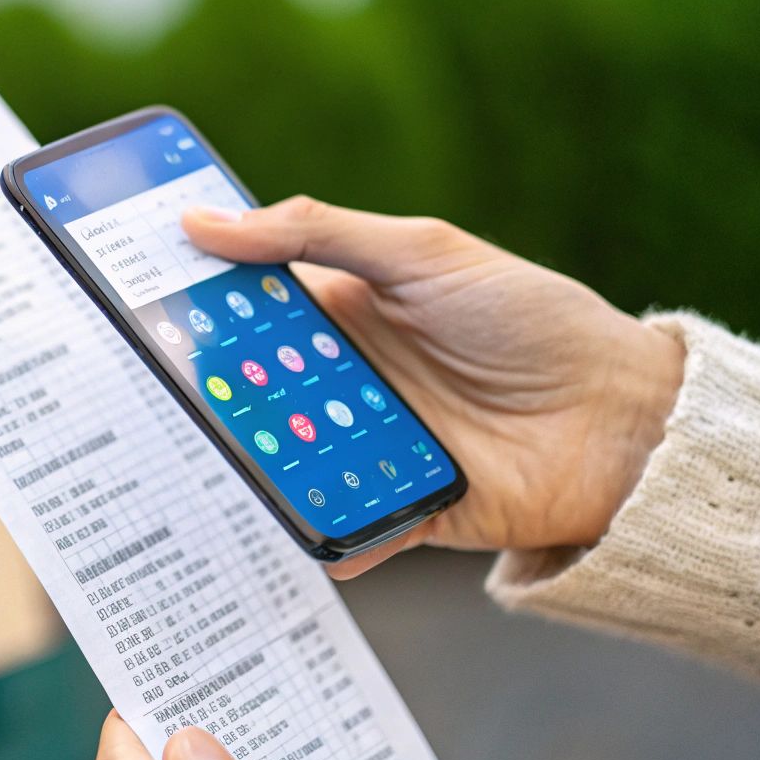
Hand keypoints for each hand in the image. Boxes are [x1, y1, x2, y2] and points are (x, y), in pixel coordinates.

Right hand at [182, 197, 684, 577]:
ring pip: (284, 458)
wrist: (625, 419)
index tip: (134, 298)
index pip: (249, 306)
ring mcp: (365, 445)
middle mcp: (345, 380)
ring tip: (219, 453)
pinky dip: (320, 535)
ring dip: (256, 460)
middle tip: (159, 384)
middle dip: (211, 389)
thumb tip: (207, 224)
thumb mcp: (425, 253)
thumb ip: (316, 232)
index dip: (195, 303)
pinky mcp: (395, 506)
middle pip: (255, 388)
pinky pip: (341, 526)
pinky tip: (295, 530)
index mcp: (344, 311)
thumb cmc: (534, 320)